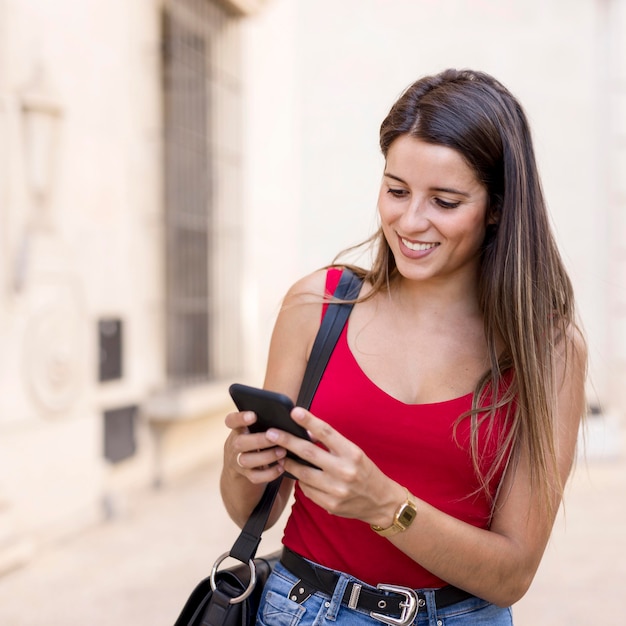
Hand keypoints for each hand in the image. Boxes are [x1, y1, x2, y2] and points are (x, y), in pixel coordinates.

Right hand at [224, 410, 286, 483]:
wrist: (241, 468)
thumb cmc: (256, 440)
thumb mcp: (255, 430)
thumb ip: (265, 422)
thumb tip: (290, 411)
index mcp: (237, 430)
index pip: (231, 421)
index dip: (240, 418)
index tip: (254, 415)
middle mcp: (234, 445)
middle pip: (239, 442)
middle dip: (259, 440)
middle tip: (275, 436)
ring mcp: (237, 462)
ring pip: (246, 460)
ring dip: (266, 456)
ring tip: (283, 452)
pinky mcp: (245, 475)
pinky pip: (255, 477)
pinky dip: (269, 473)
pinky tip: (282, 467)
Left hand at [264, 407, 402, 525]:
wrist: (381, 502)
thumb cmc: (365, 472)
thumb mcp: (354, 453)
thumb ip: (332, 444)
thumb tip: (307, 432)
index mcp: (352, 453)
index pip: (327, 433)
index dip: (309, 421)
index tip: (294, 412)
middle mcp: (345, 471)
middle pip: (309, 453)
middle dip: (287, 441)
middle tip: (271, 433)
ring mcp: (337, 490)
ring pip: (302, 474)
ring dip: (288, 463)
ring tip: (280, 454)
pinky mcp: (330, 505)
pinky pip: (307, 490)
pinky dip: (301, 481)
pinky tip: (300, 475)